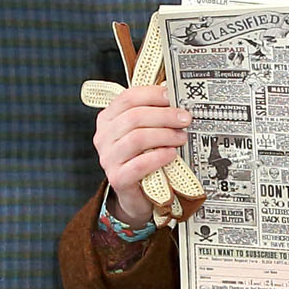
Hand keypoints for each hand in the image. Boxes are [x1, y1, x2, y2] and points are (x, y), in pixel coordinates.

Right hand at [93, 79, 190, 225]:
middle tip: (184, 119)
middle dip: (164, 115)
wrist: (136, 194)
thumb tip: (173, 95)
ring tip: (181, 137)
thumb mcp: (143, 132)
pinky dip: (159, 157)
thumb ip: (151, 114)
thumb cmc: (140, 157)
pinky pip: (140, 164)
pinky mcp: (117, 178)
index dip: (152, 94)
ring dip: (165, 135)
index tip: (172, 96)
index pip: (127, 98)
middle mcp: (104, 137)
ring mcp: (108, 158)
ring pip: (137, 138)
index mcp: (107, 119)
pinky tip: (171, 154)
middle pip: (134, 117)